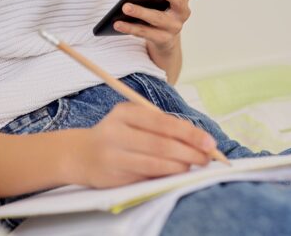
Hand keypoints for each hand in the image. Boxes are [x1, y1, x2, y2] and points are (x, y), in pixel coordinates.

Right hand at [74, 102, 216, 187]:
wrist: (81, 154)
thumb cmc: (116, 133)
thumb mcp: (131, 119)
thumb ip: (158, 123)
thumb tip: (195, 138)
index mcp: (124, 113)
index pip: (162, 123)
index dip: (189, 133)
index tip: (208, 142)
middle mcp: (117, 133)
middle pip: (161, 145)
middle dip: (189, 152)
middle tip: (206, 158)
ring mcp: (114, 156)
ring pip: (155, 164)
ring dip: (180, 167)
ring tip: (194, 166)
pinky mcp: (114, 177)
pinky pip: (147, 177)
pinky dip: (166, 176)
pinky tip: (176, 173)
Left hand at [113, 0, 218, 53]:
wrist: (159, 40)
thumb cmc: (156, 7)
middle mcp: (183, 11)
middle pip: (179, 0)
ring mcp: (174, 26)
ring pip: (158, 18)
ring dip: (141, 12)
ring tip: (126, 6)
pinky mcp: (163, 39)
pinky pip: (145, 33)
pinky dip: (130, 27)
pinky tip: (117, 23)